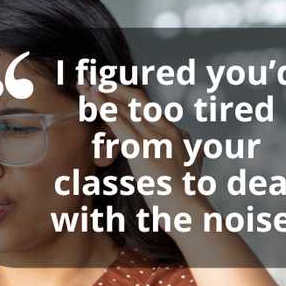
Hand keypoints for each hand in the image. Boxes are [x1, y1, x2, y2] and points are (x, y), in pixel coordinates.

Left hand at [81, 83, 208, 213]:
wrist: (190, 212)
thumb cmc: (188, 196)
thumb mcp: (194, 169)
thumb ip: (196, 155)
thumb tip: (202, 148)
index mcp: (175, 132)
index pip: (146, 106)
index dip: (125, 94)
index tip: (108, 86)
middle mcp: (165, 129)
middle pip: (134, 99)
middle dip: (110, 85)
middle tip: (90, 74)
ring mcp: (154, 138)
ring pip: (124, 106)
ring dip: (100, 91)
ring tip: (83, 80)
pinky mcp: (142, 150)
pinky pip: (119, 123)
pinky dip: (104, 106)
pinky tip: (91, 96)